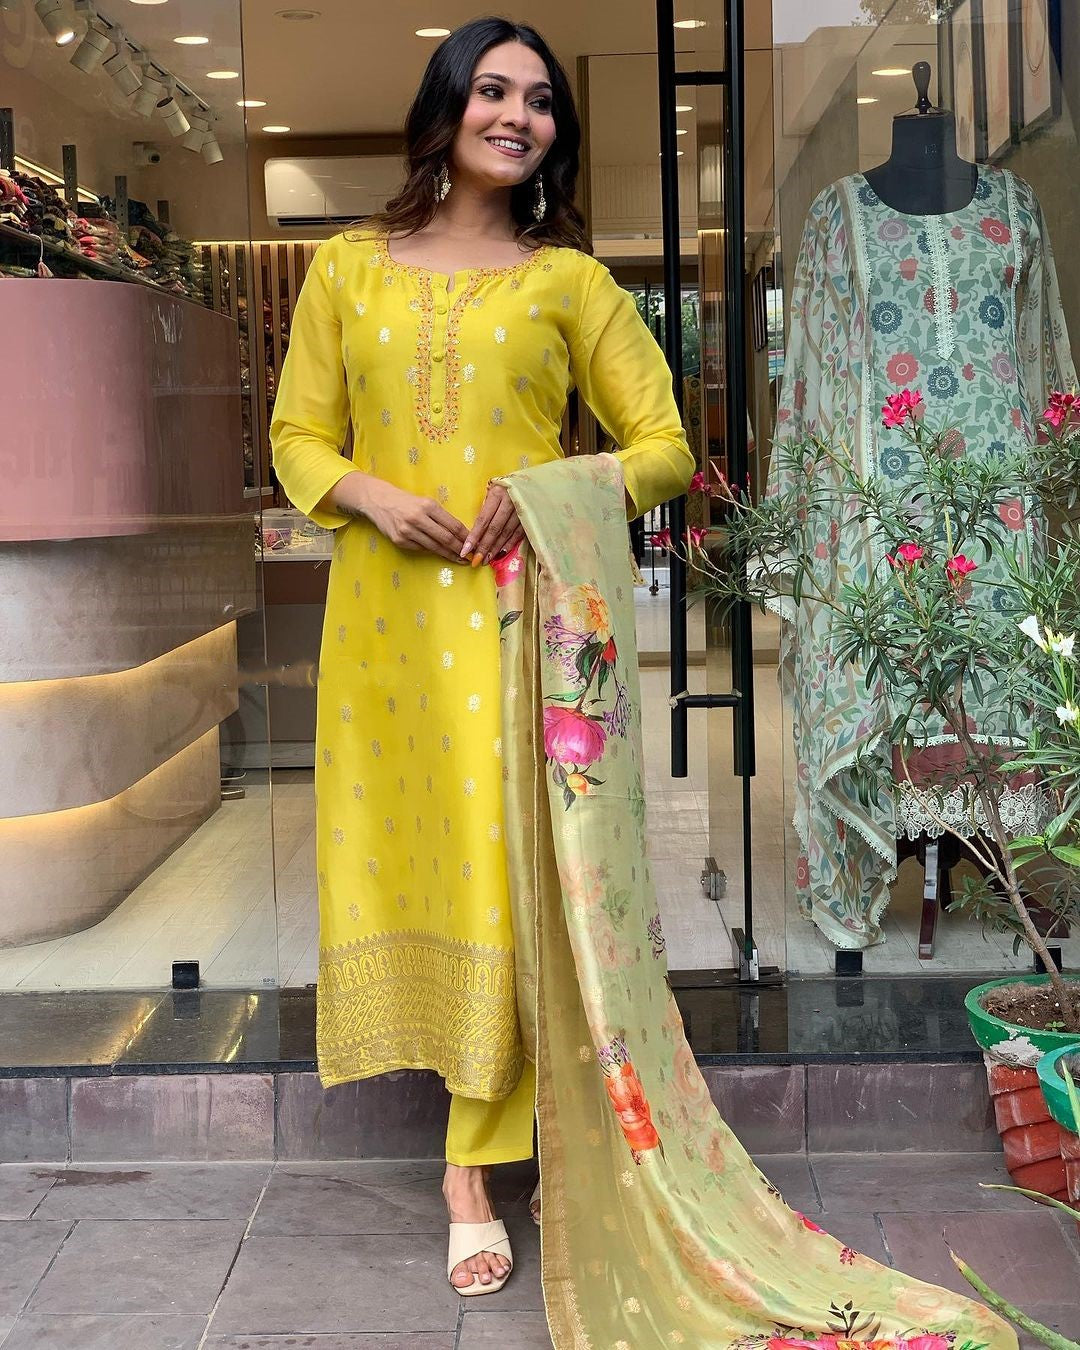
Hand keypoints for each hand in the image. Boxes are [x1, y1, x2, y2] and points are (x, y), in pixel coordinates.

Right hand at [338, 472, 469, 564]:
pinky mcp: (399, 540)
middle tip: (470, 557)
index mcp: (428, 506)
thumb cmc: (407, 501)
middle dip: (460, 550)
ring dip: (448, 554)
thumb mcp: (425, 502)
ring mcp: (407, 531)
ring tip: (459, 559)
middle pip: (446, 538)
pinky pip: (421, 549)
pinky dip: (431, 551)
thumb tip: (461, 534)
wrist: (379, 501)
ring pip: (434, 547)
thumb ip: (441, 517)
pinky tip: (439, 553)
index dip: (466, 537)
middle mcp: (417, 518)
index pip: (453, 525)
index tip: (474, 545)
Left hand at [461, 483, 524, 566]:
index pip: (483, 519)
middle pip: (494, 529)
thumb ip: (486, 509)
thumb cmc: (505, 488)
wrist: (530, 483)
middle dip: (484, 546)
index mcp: (497, 494)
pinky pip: (518, 534)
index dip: (474, 536)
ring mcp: (521, 511)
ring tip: (486, 560)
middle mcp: (510, 502)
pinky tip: (501, 553)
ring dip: (496, 548)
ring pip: (506, 533)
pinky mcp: (530, 518)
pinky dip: (509, 544)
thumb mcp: (493, 492)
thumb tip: (476, 533)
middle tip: (476, 560)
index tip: (465, 550)